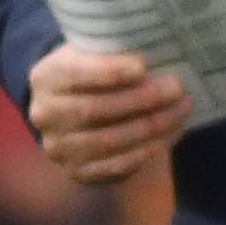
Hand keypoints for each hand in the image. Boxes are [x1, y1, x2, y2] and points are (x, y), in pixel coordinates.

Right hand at [27, 46, 191, 185]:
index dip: (108, 72)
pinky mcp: (77, 172)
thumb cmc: (91, 73)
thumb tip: (157, 54)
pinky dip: (149, 150)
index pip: (74, 74)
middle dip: (141, 100)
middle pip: (94, 109)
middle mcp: (44, 114)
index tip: (143, 66)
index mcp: (45, 77)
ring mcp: (58, 147)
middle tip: (177, 89)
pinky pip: (117, 166)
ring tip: (182, 110)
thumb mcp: (92, 53)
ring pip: (109, 141)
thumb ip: (113, 52)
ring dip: (152, 127)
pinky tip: (171, 133)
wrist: (70, 109)